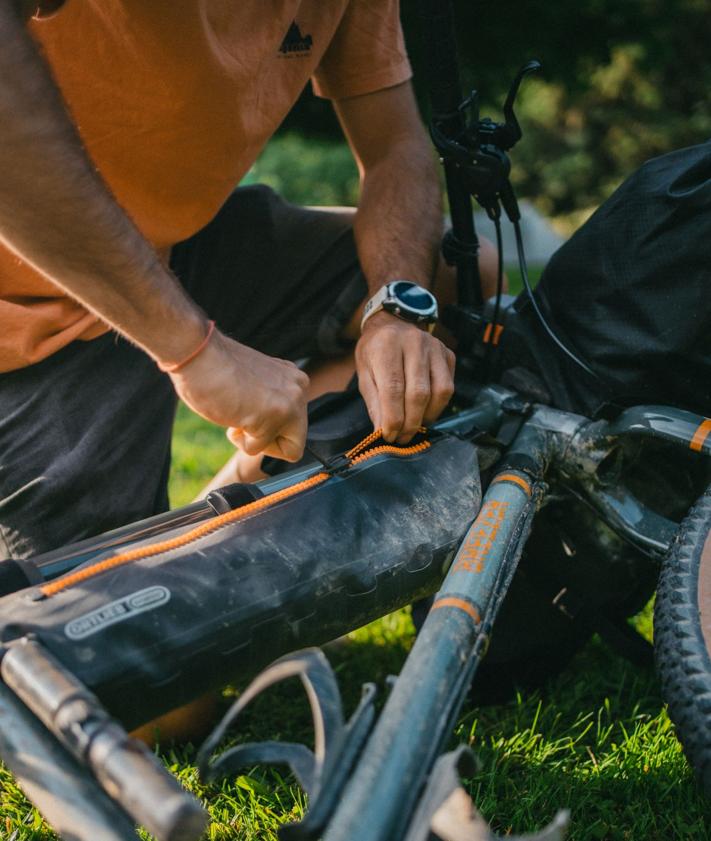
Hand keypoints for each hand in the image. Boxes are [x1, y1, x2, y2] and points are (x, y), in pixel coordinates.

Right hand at [169, 329, 308, 461]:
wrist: (197, 354)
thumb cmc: (213, 369)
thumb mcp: (254, 385)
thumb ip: (270, 400)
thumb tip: (271, 424)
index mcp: (294, 380)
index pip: (297, 424)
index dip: (272, 430)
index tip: (251, 413)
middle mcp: (298, 390)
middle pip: (296, 440)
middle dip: (268, 439)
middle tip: (245, 418)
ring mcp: (289, 403)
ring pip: (284, 450)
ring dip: (253, 439)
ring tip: (236, 412)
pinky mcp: (273, 416)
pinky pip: (257, 448)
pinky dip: (239, 440)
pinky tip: (231, 413)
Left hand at [356, 311, 454, 442]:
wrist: (393, 323)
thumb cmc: (375, 351)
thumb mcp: (364, 373)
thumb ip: (374, 402)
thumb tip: (383, 432)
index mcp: (387, 345)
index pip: (393, 388)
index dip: (393, 417)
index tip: (389, 436)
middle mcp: (414, 342)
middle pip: (419, 393)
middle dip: (410, 422)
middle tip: (402, 438)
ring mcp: (435, 347)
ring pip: (439, 391)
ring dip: (426, 417)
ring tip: (413, 428)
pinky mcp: (448, 354)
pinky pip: (449, 387)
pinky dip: (438, 406)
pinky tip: (424, 412)